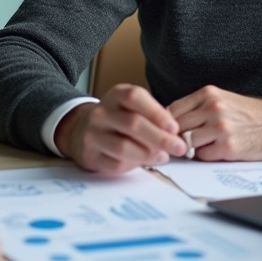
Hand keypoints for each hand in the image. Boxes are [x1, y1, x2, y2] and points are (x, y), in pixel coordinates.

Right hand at [55, 84, 187, 173]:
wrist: (82, 130)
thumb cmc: (118, 119)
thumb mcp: (132, 108)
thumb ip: (152, 116)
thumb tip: (174, 134)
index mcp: (115, 95)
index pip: (135, 97)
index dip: (157, 113)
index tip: (175, 128)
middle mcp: (101, 112)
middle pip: (132, 124)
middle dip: (160, 138)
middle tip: (179, 148)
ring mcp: (93, 134)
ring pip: (123, 147)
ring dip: (148, 154)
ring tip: (164, 156)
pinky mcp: (90, 155)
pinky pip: (115, 164)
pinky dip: (134, 165)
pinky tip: (146, 162)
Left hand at [169, 86, 261, 160]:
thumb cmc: (246, 114)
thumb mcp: (221, 100)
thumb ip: (197, 107)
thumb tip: (168, 122)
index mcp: (209, 94)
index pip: (172, 110)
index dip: (167, 124)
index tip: (169, 132)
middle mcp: (213, 108)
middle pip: (176, 127)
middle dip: (175, 138)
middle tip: (178, 144)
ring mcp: (220, 128)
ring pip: (186, 142)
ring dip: (190, 148)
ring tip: (200, 146)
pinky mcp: (228, 147)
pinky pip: (202, 156)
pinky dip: (205, 156)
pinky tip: (216, 151)